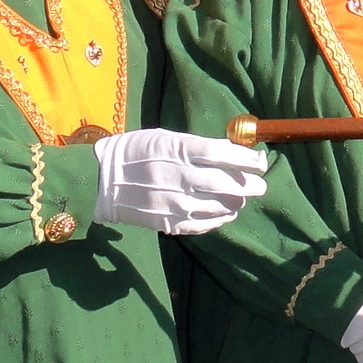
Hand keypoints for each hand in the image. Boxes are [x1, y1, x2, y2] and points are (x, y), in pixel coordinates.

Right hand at [92, 130, 267, 235]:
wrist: (101, 180)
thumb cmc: (136, 152)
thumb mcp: (165, 139)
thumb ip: (197, 146)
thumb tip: (233, 153)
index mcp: (180, 150)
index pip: (225, 155)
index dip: (249, 160)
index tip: (261, 162)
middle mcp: (181, 177)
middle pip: (229, 184)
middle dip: (251, 185)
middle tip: (259, 185)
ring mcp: (175, 203)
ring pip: (221, 206)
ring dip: (237, 202)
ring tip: (240, 198)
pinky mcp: (169, 222)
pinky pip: (204, 224)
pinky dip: (220, 219)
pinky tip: (225, 213)